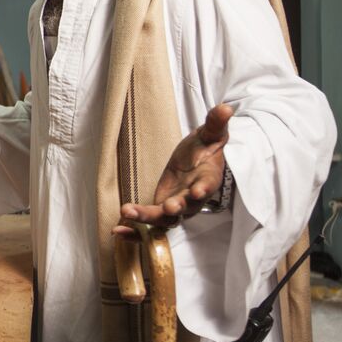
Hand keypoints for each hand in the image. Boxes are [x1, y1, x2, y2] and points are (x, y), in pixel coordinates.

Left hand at [114, 104, 231, 238]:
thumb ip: (215, 123)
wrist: (198, 161)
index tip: (198, 191)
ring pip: (164, 220)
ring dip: (146, 218)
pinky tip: (116, 231)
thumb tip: (226, 108)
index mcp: (207, 179)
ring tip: (126, 212)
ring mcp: (177, 208)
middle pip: (185, 208)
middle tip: (167, 207)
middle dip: (175, 209)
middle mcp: (193, 199)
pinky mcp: (161, 212)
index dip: (203, 189)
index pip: (208, 185)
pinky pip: (149, 226)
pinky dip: (134, 232)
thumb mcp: (210, 133)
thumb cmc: (205, 148)